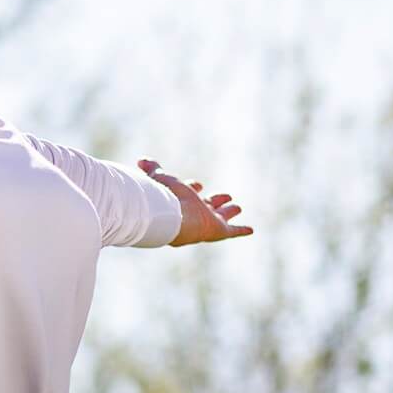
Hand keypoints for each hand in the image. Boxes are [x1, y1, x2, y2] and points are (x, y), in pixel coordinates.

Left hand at [137, 158, 253, 246]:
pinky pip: (233, 231)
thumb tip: (141, 160)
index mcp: (181, 201)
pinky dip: (242, 230)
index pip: (189, 194)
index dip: (193, 188)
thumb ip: (152, 169)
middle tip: (224, 196)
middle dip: (214, 201)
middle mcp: (194, 212)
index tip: (197, 184)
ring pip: (221, 216)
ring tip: (237, 207)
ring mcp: (207, 221)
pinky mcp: (218, 230)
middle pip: (206, 206)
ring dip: (228, 211)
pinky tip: (250, 230)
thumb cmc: (165, 197)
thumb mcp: (160, 178)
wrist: (171, 217)